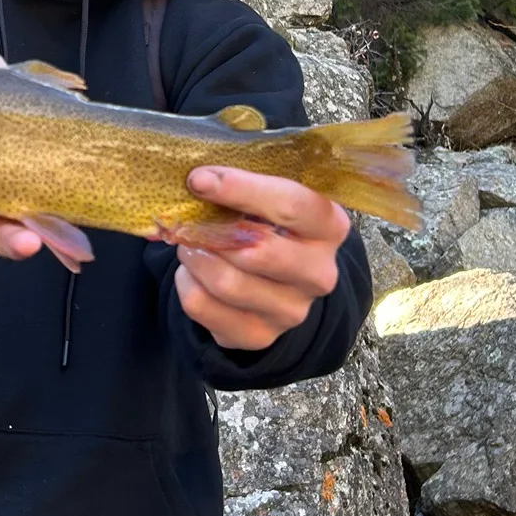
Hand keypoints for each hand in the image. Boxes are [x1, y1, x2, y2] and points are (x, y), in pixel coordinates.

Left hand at [174, 167, 349, 350]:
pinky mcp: (261, 335)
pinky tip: (192, 271)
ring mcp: (293, 311)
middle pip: (258, 252)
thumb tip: (197, 180)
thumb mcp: (264, 196)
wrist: (273, 278)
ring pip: (227, 282)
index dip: (240, 189)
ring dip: (195, 256)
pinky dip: (186, 283)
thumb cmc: (264, 221)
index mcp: (328, 226)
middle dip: (212, 231)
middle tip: (189, 219)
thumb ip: (239, 184)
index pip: (289, 205)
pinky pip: (204, 307)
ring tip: (190, 243)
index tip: (200, 180)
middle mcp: (319, 273)